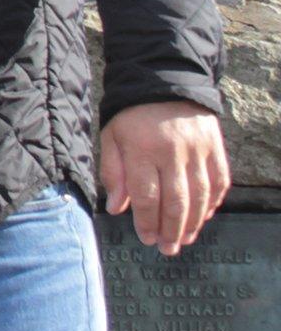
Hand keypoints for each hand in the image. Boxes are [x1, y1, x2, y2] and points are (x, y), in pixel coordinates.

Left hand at [99, 101, 229, 255]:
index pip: (145, 195)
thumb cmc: (132, 115)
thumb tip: (116, 209)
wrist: (165, 81)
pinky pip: (220, 182)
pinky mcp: (216, 147)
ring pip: (199, 196)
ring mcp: (198, 150)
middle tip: (167, 249)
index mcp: (142, 149)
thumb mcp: (111, 137)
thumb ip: (113, 172)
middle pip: (175, 200)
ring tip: (184, 240)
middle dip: (170, 230)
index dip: (146, 221)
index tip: (146, 238)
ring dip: (192, 223)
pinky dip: (213, 204)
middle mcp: (172, 151)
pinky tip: (203, 218)